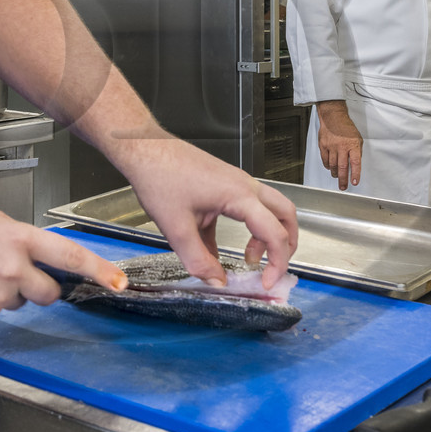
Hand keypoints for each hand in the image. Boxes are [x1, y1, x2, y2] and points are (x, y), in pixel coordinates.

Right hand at [0, 209, 126, 321]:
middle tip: (19, 272)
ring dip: (12, 291)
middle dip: (44, 287)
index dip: (98, 269)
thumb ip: (22, 239)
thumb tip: (42, 255)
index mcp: (17, 239)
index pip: (69, 256)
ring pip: (22, 302)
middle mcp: (12, 270)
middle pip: (50, 292)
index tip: (118, 281)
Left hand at [115, 135, 298, 288]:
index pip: (275, 233)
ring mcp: (236, 183)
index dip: (277, 263)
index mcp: (240, 196)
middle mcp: (244, 186)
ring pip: (269, 209)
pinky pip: (246, 208)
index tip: (266, 282)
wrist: (143, 149)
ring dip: (267, 235)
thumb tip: (217, 282)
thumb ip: (199, 260)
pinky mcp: (224, 184)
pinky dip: (244, 229)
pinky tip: (217, 248)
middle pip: (286, 214)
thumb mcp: (177, 228)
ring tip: (248, 258)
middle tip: (273, 268)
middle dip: (286, 244)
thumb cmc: (159, 177)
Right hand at [315, 100, 362, 190]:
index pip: (355, 163)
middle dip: (343, 179)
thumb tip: (355, 164)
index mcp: (353, 145)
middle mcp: (342, 146)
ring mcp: (331, 146)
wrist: (333, 117)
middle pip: (342, 167)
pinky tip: (329, 168)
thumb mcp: (358, 138)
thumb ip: (357, 151)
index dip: (355, 174)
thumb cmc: (346, 127)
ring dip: (335, 173)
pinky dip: (327, 166)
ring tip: (337, 176)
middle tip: (343, 187)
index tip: (355, 182)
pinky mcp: (323, 145)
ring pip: (332, 165)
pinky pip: (325, 160)